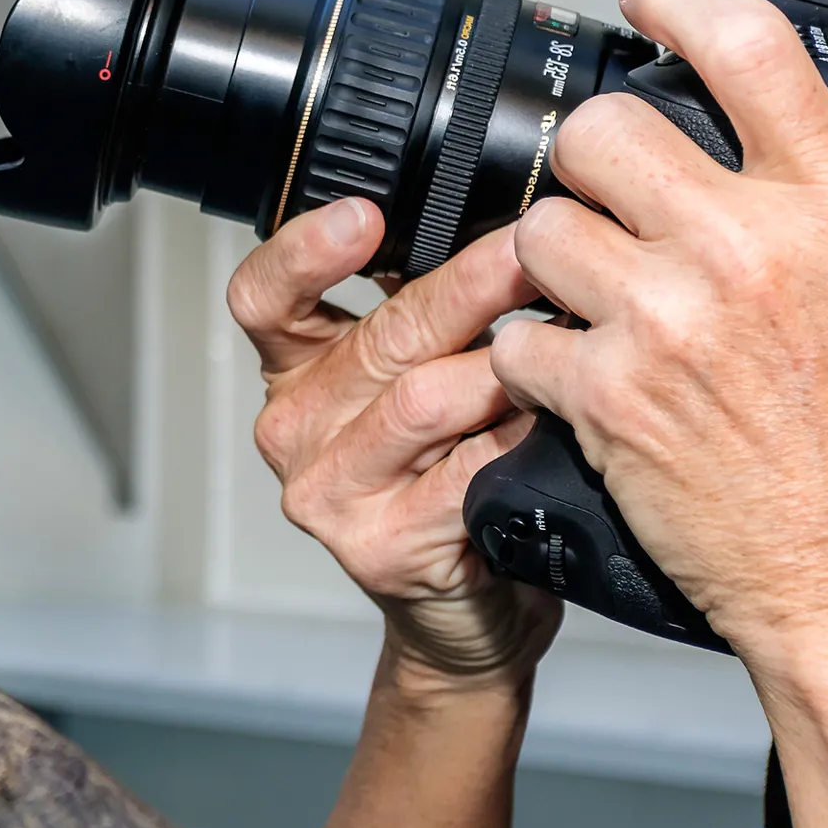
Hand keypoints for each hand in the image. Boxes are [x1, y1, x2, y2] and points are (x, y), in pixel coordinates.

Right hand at [228, 198, 560, 685]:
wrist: (464, 612)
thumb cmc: (449, 477)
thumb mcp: (414, 377)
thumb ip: (421, 309)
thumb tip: (494, 218)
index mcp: (294, 369)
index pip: (263, 296)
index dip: (304, 251)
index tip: (361, 215)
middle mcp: (294, 428)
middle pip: (376, 336)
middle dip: (467, 285)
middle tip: (533, 248)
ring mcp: (329, 492)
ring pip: (422, 401)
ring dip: (502, 365)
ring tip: (564, 332)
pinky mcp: (379, 547)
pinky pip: (461, 474)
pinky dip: (516, 440)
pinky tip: (556, 416)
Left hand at [492, 0, 827, 674]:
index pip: (743, 45)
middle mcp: (745, 251)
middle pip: (604, 130)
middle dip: (602, 154)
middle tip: (621, 191)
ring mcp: (666, 325)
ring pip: (545, 226)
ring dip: (562, 251)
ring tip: (602, 285)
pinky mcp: (608, 399)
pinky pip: (519, 333)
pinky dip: (534, 347)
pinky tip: (578, 364)